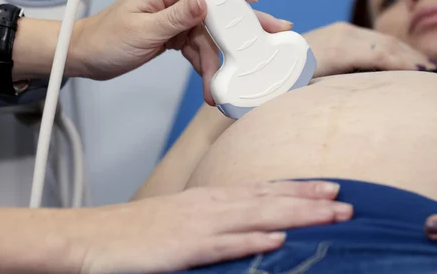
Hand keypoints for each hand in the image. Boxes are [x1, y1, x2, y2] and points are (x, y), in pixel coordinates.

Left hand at [71, 0, 292, 104]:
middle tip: (272, 36)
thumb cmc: (105, 40)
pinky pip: (201, 48)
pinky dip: (207, 66)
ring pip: (213, 33)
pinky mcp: (179, 34)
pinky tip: (212, 84)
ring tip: (226, 83)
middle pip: (220, 3)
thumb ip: (175, 17)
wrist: (86, 58)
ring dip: (221, 58)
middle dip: (244, 23)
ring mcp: (180, 17)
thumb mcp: (141, 30)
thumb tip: (205, 2)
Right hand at [74, 180, 352, 272]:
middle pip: (269, 198)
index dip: (299, 189)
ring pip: (257, 216)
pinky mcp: (182, 248)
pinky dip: (252, 239)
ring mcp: (197, 225)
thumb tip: (250, 225)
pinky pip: (222, 244)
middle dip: (311, 200)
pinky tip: (277, 238)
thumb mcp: (182, 221)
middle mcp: (210, 205)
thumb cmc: (136, 232)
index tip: (330, 188)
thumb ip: (215, 222)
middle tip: (347, 200)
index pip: (263, 189)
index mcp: (210, 199)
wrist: (89, 237)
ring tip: (330, 214)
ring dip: (296, 213)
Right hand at [302, 22, 434, 77]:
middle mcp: (345, 32)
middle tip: (436, 70)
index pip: (381, 43)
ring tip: (432, 71)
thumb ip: (341, 72)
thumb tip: (363, 86)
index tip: (424, 67)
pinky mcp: (340, 48)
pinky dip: (400, 61)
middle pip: (389, 42)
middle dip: (413, 55)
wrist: (263, 69)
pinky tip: (417, 71)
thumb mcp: (320, 72)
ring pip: (387, 46)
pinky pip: (379, 54)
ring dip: (412, 58)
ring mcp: (343, 37)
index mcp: (341, 36)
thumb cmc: (290, 76)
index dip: (404, 54)